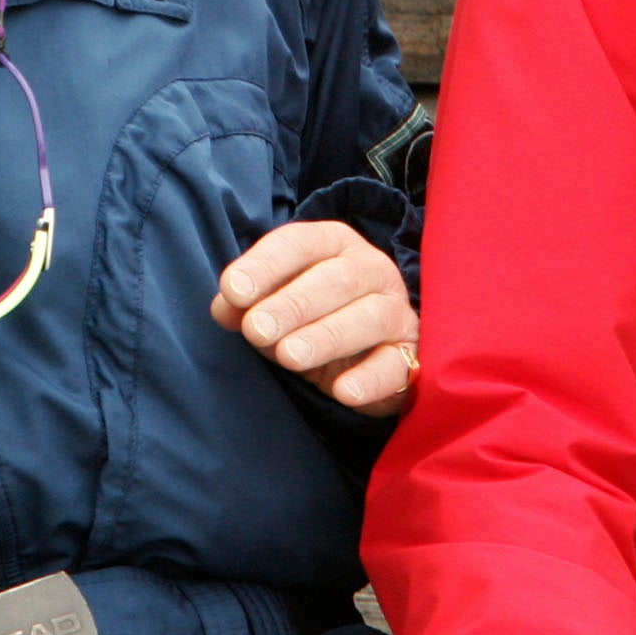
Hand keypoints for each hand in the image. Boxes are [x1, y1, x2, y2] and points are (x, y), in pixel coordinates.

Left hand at [209, 221, 418, 416]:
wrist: (364, 359)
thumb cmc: (310, 319)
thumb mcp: (273, 307)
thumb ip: (246, 304)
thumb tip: (225, 308)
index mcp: (333, 244)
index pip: (299, 243)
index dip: (265, 265)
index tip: (233, 290)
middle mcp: (370, 269)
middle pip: (336, 279)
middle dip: (292, 303)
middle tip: (256, 329)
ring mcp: (396, 311)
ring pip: (369, 316)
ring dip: (326, 336)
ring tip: (288, 356)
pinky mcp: (411, 355)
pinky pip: (396, 365)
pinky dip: (370, 379)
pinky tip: (343, 391)